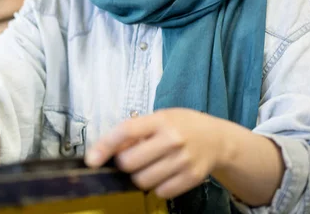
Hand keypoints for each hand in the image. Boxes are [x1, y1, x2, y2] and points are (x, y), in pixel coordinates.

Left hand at [85, 108, 229, 198]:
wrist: (217, 139)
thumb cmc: (182, 125)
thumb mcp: (160, 118)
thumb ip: (135, 131)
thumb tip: (106, 149)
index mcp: (161, 120)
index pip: (126, 131)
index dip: (105, 146)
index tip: (92, 159)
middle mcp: (172, 139)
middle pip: (130, 163)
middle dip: (125, 164)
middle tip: (133, 159)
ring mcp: (183, 160)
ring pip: (143, 181)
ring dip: (139, 177)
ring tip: (150, 166)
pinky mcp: (191, 178)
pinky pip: (160, 192)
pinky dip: (157, 187)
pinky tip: (164, 174)